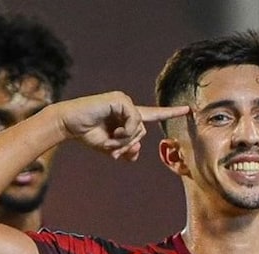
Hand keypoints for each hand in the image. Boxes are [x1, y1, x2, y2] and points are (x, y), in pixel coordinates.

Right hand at [57, 91, 188, 160]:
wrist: (69, 124)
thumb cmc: (87, 134)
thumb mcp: (110, 147)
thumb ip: (126, 150)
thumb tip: (138, 150)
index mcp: (127, 116)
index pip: (153, 115)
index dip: (170, 113)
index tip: (188, 110)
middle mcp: (128, 107)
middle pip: (143, 132)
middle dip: (129, 144)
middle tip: (114, 148)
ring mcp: (124, 102)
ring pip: (139, 128)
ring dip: (126, 139)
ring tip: (111, 138)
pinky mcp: (120, 100)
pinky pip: (134, 120)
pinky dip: (125, 130)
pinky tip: (113, 131)